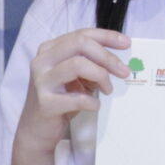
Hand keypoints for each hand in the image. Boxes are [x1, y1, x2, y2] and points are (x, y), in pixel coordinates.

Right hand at [16, 27, 131, 151]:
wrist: (37, 130)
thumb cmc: (60, 100)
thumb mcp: (74, 77)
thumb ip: (89, 64)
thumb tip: (119, 61)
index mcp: (49, 50)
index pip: (81, 34)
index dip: (107, 37)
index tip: (126, 43)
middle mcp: (42, 61)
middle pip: (80, 44)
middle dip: (107, 56)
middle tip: (124, 71)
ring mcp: (41, 82)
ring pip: (77, 64)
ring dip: (101, 76)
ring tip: (108, 89)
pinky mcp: (45, 103)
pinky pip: (77, 98)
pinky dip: (92, 101)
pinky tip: (95, 105)